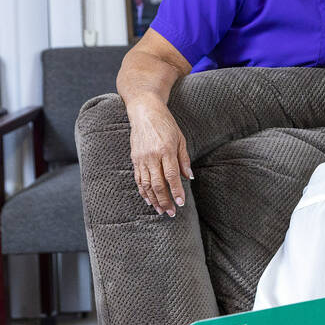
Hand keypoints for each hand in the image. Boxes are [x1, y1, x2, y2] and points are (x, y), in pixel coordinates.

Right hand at [127, 98, 191, 216]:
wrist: (144, 112)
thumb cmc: (166, 124)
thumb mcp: (180, 138)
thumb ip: (184, 159)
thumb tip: (189, 177)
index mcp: (166, 150)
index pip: (171, 176)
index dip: (176, 191)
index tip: (180, 203)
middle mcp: (152, 156)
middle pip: (158, 184)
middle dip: (165, 201)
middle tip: (171, 213)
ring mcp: (141, 159)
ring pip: (147, 184)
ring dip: (154, 200)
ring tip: (161, 210)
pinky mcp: (134, 159)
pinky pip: (138, 179)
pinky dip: (143, 191)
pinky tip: (149, 200)